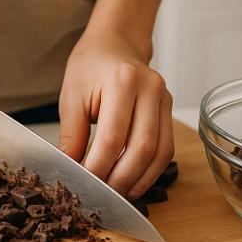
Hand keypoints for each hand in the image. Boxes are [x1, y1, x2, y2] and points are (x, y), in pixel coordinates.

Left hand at [58, 32, 173, 198]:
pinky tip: (134, 182)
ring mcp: (165, 99)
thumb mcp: (71, 97)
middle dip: (122, 179)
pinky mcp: (170, 110)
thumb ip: (72, 135)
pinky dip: (151, 171)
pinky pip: (167, 148)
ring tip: (119, 195)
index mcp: (122, 81)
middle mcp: (150, 89)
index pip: (113, 136)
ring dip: (140, 179)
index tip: (85, 185)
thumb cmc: (90, 67)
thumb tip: (71, 172)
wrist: (115, 44)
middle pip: (142, 147)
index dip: (99, 166)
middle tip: (103, 196)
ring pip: (161, 152)